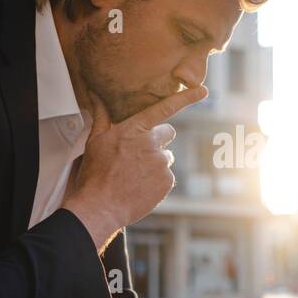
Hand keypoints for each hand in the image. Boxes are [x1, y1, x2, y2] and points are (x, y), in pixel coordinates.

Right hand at [62, 84, 206, 251]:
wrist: (101, 206)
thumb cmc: (96, 174)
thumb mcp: (95, 141)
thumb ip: (101, 117)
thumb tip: (95, 97)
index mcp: (134, 129)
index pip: (164, 108)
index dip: (186, 98)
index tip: (203, 90)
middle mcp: (151, 143)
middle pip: (167, 133)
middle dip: (158, 140)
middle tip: (139, 154)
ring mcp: (161, 163)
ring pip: (165, 157)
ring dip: (155, 162)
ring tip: (135, 175)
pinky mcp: (167, 181)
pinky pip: (167, 176)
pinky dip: (157, 180)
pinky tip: (140, 186)